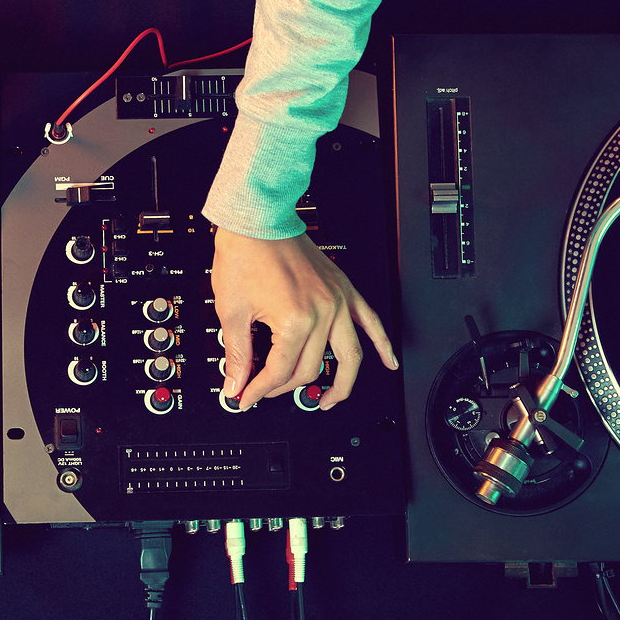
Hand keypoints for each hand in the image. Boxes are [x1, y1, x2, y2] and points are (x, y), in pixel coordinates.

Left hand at [212, 228, 397, 409]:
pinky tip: (388, 362)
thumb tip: (236, 383)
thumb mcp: (232, 311)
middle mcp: (323, 312)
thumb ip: (237, 354)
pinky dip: (382, 344)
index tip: (245, 396)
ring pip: (349, 356)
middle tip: (264, 390)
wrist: (257, 220)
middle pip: (309, 369)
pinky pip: (370, 321)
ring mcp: (338, 301)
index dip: (259, 389)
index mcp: (295, 320)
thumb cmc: (245, 254)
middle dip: (283, 386)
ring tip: (330, 400)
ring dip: (341, 384)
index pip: (280, 372)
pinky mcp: (343, 290)